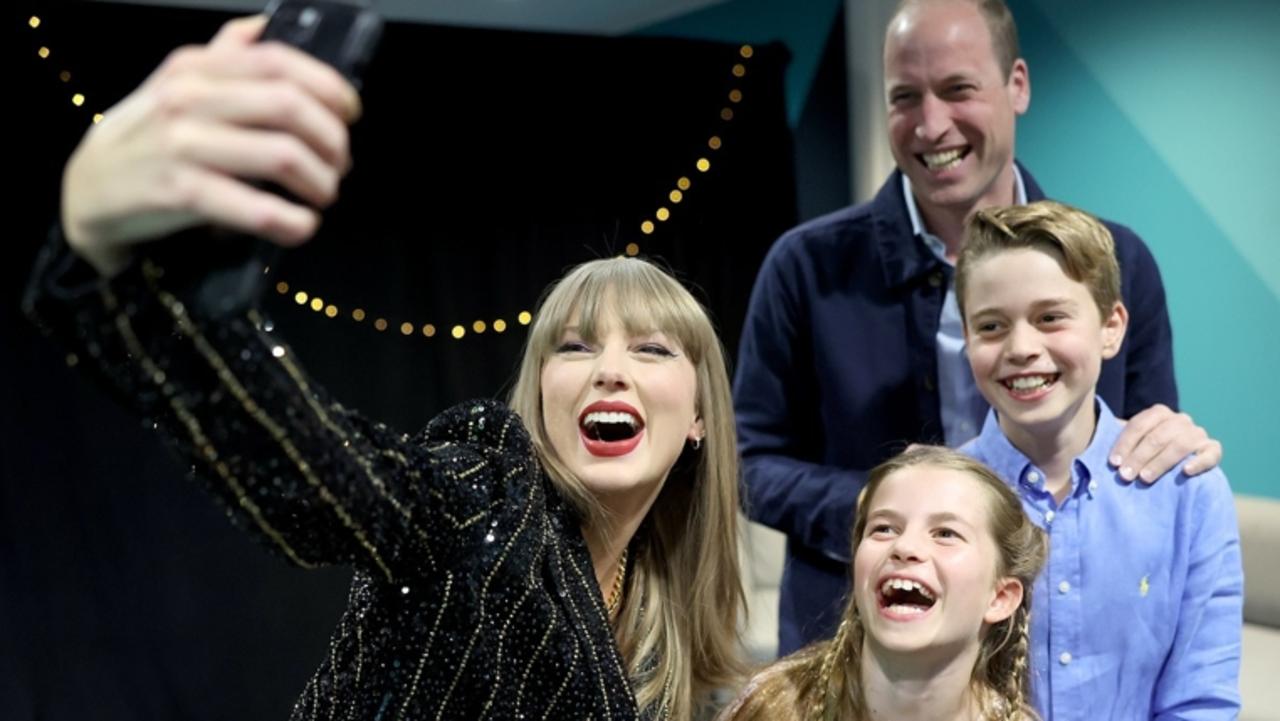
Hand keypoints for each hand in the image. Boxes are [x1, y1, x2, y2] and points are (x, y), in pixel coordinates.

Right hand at [61, 15, 361, 276]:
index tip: (350, 114)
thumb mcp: (178, 85)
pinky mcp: (181, 194)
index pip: (279, 61)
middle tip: (340, 164)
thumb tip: (262, 27)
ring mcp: (183, 145)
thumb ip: (223, 57)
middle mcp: (190, 98)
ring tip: (323, 195)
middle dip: (332, 140)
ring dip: (320, 182)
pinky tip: (301, 226)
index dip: (329, 87)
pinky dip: (293, 222)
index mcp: (197, 68)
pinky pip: (257, 209)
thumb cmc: (149, 137)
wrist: (88, 188)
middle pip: (290, 107)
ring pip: (282, 155)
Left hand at [1109, 404, 1222, 482]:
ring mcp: (1197, 433)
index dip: (1124, 444)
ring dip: (1161, 462)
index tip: (1113, 463)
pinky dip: (1198, 462)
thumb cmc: (1146, 453)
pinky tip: (1185, 472)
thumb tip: (1089, 451)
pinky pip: (1211, 453)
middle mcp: (1180, 420)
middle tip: (1125, 475)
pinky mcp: (1212, 449)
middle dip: (1139, 457)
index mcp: (1158, 413)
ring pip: (1181, 444)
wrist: (1178, 462)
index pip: (1139, 425)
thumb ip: (1118, 441)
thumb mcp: (1132, 444)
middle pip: (1157, 436)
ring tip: (1145, 478)